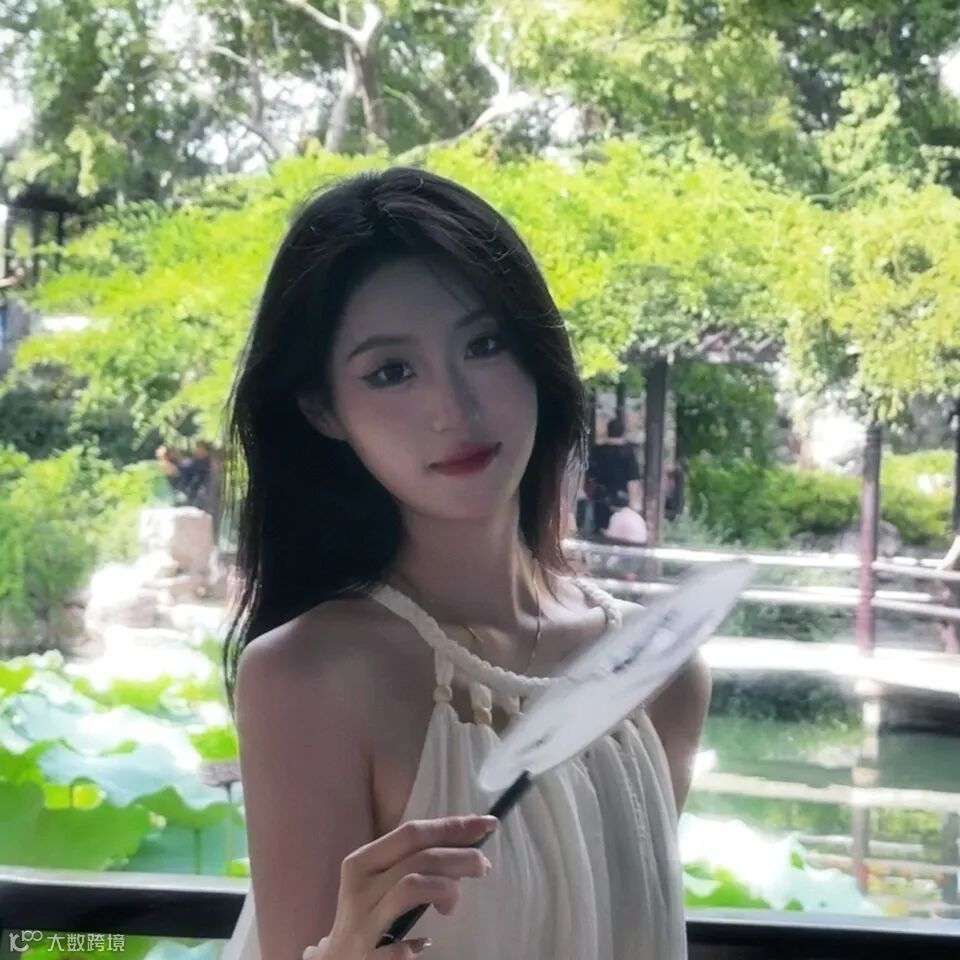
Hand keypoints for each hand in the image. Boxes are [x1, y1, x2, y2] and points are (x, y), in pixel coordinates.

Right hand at [309, 815, 497, 959]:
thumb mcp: (379, 880)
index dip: (452, 826)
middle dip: (459, 856)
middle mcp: (359, 886)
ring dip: (446, 889)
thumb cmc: (365, 912)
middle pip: (418, 858)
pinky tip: (424, 943)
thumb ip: (412, 861)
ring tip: (453, 903)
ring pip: (412, 886)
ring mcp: (362, 922)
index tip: (486, 824)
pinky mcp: (365, 956)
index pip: (412, 833)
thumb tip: (464, 842)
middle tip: (483, 865)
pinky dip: (416, 944)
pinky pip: (400, 948)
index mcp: (362, 861)